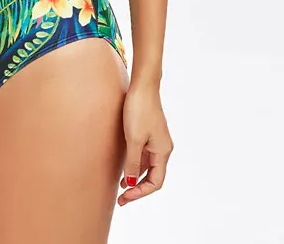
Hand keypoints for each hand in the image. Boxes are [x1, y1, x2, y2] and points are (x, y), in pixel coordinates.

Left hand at [117, 82, 173, 205]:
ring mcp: (156, 140)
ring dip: (136, 177)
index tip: (125, 197)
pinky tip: (124, 167)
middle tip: (121, 199)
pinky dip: (135, 164)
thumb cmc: (139, 110)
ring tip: (121, 187)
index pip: (155, 182)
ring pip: (148, 166)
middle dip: (138, 189)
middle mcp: (162, 148)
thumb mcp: (133, 139)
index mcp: (163, 151)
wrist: (142, 85)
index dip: (141, 193)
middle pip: (153, 176)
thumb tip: (132, 183)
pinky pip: (144, 155)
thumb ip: (133, 162)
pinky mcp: (149, 132)